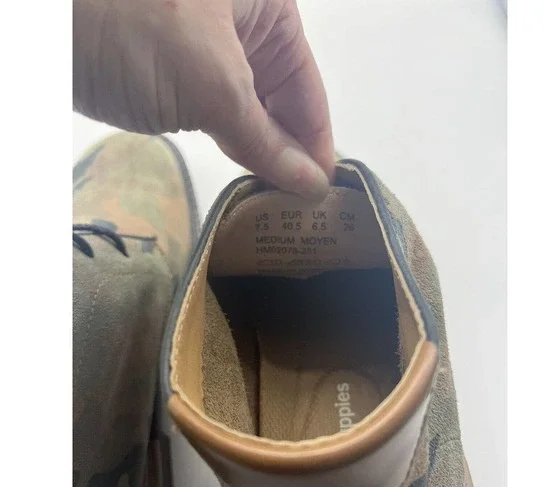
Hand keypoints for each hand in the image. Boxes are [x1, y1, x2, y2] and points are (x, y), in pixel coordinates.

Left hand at [73, 0, 333, 197]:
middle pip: (283, 99)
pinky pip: (221, 114)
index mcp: (266, 7)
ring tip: (280, 195)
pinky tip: (249, 171)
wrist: (43, 23)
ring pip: (252, 110)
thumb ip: (265, 140)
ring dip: (265, 151)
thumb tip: (310, 183)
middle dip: (292, 149)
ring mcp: (210, 51)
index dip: (318, 140)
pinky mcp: (180, 76)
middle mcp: (244, 27)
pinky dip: (235, 143)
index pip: (307, 85)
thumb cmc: (134, 27)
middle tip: (301, 202)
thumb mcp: (213, 87)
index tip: (322, 190)